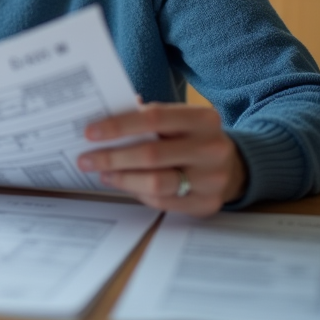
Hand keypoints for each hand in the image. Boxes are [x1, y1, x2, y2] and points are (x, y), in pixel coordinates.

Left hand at [76, 103, 246, 215]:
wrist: (234, 166)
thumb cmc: (193, 138)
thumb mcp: (180, 120)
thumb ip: (149, 116)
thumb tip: (106, 115)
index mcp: (203, 119)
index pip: (154, 118)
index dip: (119, 125)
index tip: (90, 132)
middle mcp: (211, 148)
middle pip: (151, 154)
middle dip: (112, 157)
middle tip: (85, 159)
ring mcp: (212, 179)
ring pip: (156, 183)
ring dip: (122, 178)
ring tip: (101, 173)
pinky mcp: (206, 204)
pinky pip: (162, 202)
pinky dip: (137, 192)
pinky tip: (122, 184)